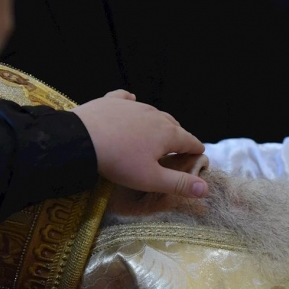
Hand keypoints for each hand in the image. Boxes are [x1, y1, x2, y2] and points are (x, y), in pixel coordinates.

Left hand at [72, 90, 207, 197]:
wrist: (82, 140)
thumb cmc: (120, 162)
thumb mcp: (151, 179)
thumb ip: (179, 184)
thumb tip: (206, 189)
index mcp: (167, 134)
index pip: (190, 141)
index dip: (196, 149)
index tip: (198, 154)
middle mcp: (154, 115)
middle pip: (173, 125)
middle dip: (178, 136)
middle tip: (177, 148)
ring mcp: (133, 106)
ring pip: (152, 113)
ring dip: (158, 122)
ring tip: (156, 132)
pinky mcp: (112, 101)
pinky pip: (126, 99)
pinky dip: (132, 102)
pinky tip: (131, 101)